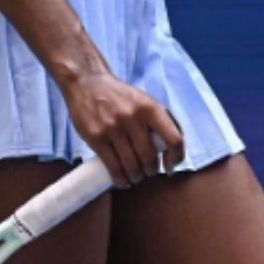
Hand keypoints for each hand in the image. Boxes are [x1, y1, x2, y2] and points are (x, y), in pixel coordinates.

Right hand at [59, 70, 185, 187]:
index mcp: (151, 108)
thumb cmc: (120, 95)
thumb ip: (158, 120)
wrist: (87, 82)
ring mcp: (113, 128)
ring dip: (136, 176)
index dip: (176, 158)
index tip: (170, 167)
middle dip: (151, 170)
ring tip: (136, 177)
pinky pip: (112, 166)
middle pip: (150, 157)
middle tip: (149, 172)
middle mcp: (134, 117)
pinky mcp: (96, 137)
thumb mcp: (144, 100)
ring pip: (131, 165)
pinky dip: (120, 179)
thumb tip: (172, 148)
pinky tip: (122, 181)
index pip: (173, 139)